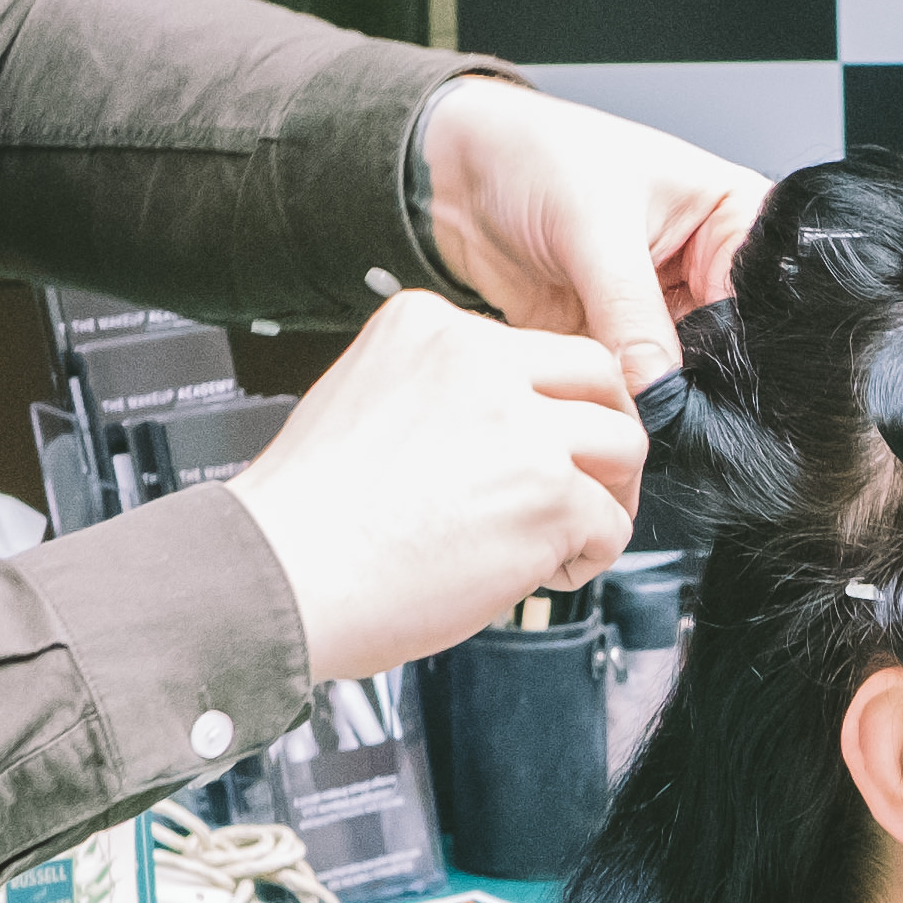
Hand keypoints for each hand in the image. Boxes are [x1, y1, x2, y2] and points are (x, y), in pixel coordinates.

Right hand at [223, 293, 646, 680]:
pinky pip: (610, 524)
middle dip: (605, 434)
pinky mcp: (549, 494)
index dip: (550, 406)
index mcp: (430, 327)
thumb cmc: (306, 516)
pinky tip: (535, 575)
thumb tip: (509, 428)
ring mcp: (521, 426)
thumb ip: (441, 395)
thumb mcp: (363, 400)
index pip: (535, 348)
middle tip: (587, 484)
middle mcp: (481, 361)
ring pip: (623, 445)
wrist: (280, 574)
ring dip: (607, 497)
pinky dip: (586, 559)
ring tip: (564, 537)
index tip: (539, 447)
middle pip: (599, 377)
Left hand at [412, 79, 763, 384]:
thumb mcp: (596, 228)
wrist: (457, 176)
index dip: (743, 345)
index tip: (711, 383)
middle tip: (666, 402)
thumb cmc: (537, 157)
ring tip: (630, 401)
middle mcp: (707, 269)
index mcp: (735, 218)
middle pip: (730, 347)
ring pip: (682, 379)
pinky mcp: (618, 343)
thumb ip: (631, 315)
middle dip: (698, 382)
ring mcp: (663, 311)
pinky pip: (633, 389)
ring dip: (656, 398)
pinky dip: (619, 403)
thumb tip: (659, 391)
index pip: (762, 296)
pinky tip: (604, 403)